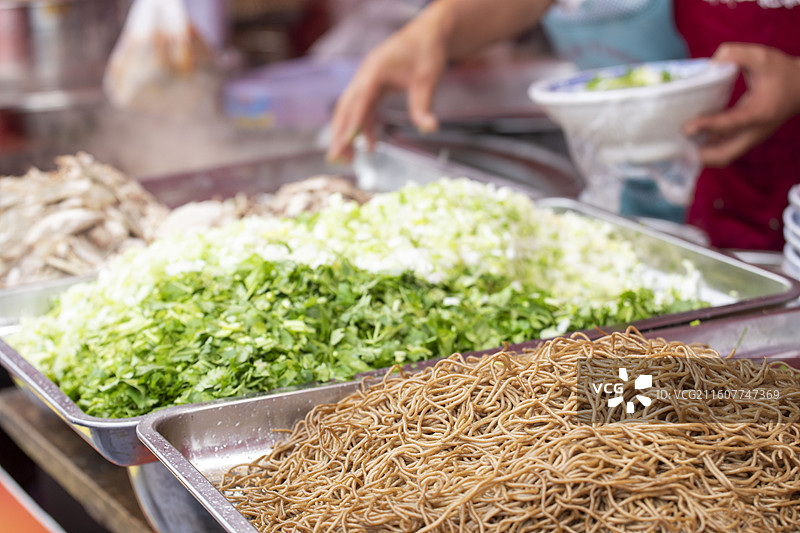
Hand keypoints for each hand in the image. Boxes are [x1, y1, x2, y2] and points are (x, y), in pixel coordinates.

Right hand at [326, 21, 446, 162]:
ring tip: (350, 159)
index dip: (349, 126)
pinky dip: (365, 127)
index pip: (357, 103)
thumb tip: (429, 129)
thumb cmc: (426, 51)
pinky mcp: (374, 86)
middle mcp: (365, 76)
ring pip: (352, 110)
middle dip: (340, 134)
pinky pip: (365, 109)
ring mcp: (367, 81)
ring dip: (350, 133)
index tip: (342, 147)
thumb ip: (423, 105)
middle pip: (346, 108)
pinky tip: (370, 145)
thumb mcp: (427, 78)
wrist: (429, 33)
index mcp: (374, 71)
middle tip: (338, 159)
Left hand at [684, 43, 799, 167]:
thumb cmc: (781, 71)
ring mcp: (751, 137)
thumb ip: (736, 54)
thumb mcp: (762, 56)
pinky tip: (689, 139)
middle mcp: (755, 131)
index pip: (731, 124)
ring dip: (700, 154)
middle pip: (724, 155)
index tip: (686, 128)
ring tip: (676, 146)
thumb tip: (711, 64)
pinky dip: (706, 148)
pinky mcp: (746, 137)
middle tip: (675, 148)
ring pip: (723, 156)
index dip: (707, 126)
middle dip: (699, 156)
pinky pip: (724, 149)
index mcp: (760, 112)